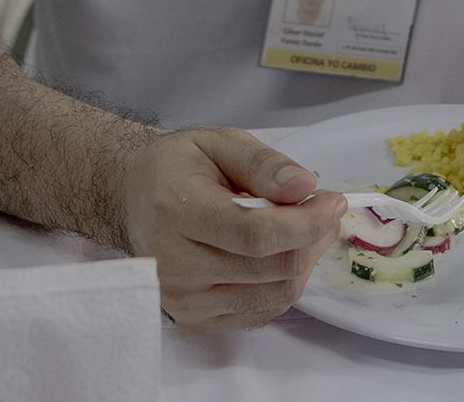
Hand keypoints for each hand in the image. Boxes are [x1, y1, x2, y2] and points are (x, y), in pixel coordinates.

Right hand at [120, 127, 344, 333]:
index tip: (332, 201)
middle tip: (324, 209)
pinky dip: (283, 283)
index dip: (304, 223)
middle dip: (313, 238)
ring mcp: (182, 302)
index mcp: (175, 213)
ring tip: (303, 228)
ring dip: (304, 262)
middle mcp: (173, 266)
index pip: (254, 235)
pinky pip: (260, 311)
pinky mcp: (193, 322)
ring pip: (273, 295)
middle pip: (270, 268)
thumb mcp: (218, 143)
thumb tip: (305, 188)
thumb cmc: (176, 168)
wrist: (131, 200)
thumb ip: (263, 163)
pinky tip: (280, 253)